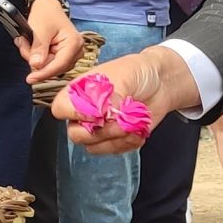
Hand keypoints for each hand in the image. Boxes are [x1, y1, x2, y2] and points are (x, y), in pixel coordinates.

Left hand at [20, 0, 82, 82]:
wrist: (47, 6)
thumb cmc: (46, 14)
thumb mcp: (40, 29)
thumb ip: (39, 49)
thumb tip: (36, 66)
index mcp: (74, 43)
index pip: (59, 65)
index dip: (43, 73)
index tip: (30, 79)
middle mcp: (76, 52)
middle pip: (53, 67)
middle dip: (35, 60)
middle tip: (22, 45)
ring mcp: (70, 55)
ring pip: (49, 66)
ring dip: (34, 57)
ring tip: (25, 42)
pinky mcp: (63, 56)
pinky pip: (48, 63)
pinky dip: (36, 56)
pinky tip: (30, 45)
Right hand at [53, 46, 191, 156]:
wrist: (162, 82)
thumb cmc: (139, 72)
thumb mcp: (124, 75)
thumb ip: (109, 94)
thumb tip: (100, 113)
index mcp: (80, 92)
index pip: (60, 109)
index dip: (76, 114)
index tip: (99, 111)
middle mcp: (85, 111)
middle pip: (76, 134)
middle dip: (101, 131)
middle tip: (121, 120)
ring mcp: (99, 127)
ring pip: (94, 146)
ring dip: (116, 138)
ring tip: (132, 123)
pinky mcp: (114, 139)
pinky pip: (112, 150)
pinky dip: (127, 142)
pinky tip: (137, 128)